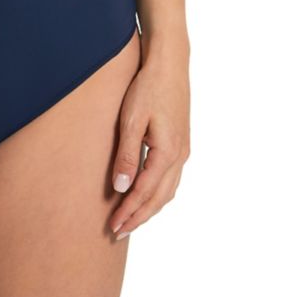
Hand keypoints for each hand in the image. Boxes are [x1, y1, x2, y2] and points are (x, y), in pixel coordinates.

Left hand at [109, 34, 189, 238]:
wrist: (169, 64)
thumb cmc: (147, 88)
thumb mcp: (131, 120)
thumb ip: (127, 155)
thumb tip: (121, 188)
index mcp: (168, 153)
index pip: (144, 193)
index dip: (128, 212)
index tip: (113, 227)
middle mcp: (180, 156)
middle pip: (159, 198)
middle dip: (139, 217)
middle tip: (118, 232)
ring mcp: (183, 151)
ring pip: (167, 191)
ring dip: (149, 208)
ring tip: (130, 220)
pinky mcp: (181, 143)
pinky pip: (170, 179)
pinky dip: (157, 193)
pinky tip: (145, 195)